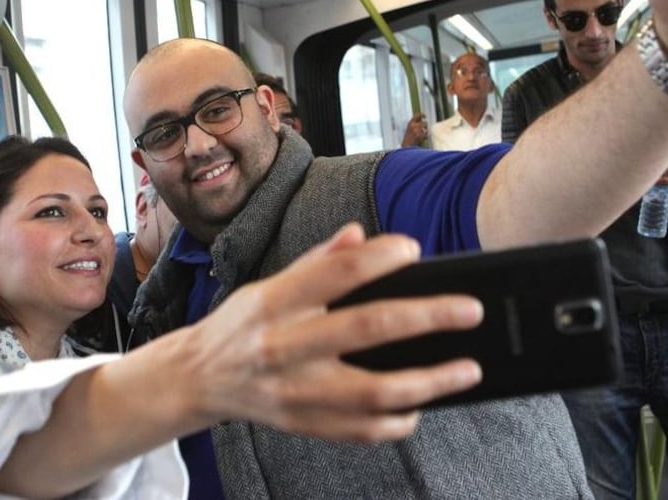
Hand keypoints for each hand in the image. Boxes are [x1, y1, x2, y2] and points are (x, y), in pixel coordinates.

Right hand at [187, 224, 482, 441]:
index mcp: (275, 302)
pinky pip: (361, 430)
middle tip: (470, 311)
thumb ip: (317, 261)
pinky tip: (421, 406)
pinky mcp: (303, 425)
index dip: (378, 258)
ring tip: (467, 369)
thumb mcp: (268, 284)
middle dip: (427, 317)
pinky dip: (397, 421)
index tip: (414, 249)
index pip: (334, 273)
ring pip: (374, 391)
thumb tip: (362, 236)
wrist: (197, 379)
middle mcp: (284, 346)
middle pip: (366, 329)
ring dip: (429, 381)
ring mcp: (295, 392)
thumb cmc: (242, 325)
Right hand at [401, 113, 427, 146]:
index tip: (425, 116)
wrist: (407, 145)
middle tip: (424, 128)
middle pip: (424, 122)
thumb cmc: (408, 137)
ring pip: (426, 128)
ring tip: (422, 134)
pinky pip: (426, 134)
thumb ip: (414, 124)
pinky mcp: (421, 135)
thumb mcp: (409, 128)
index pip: (417, 115)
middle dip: (425, 125)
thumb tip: (422, 120)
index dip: (422, 114)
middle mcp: (414, 125)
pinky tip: (422, 138)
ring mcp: (418, 130)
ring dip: (425, 131)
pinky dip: (425, 136)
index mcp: (410, 123)